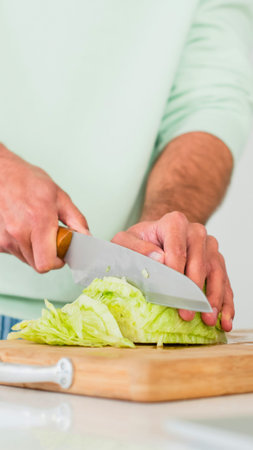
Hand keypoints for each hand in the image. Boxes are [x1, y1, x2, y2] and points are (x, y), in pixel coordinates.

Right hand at [0, 143, 88, 271]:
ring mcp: (5, 237)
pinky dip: (21, 245)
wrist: (1, 173)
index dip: (57, 261)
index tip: (62, 253)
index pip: (47, 263)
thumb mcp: (59, 196)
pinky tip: (23, 229)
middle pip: (38, 265)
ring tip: (35, 229)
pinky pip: (14, 252)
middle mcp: (19, 232)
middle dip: (48, 256)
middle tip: (51, 239)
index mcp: (39, 221)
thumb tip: (86, 237)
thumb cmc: (27, 181)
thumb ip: (76, 220)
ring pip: (26, 260)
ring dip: (35, 251)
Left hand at [111, 212, 233, 331]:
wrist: (155, 238)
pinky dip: (226, 302)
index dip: (177, 275)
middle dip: (194, 291)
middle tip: (187, 314)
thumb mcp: (125, 241)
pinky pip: (225, 281)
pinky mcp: (217, 261)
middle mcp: (196, 232)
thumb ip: (135, 247)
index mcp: (174, 223)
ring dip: (214, 298)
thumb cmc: (139, 242)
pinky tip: (224, 319)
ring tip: (209, 319)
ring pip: (217, 272)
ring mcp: (209, 246)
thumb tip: (158, 258)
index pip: (178, 250)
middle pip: (200, 262)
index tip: (173, 295)